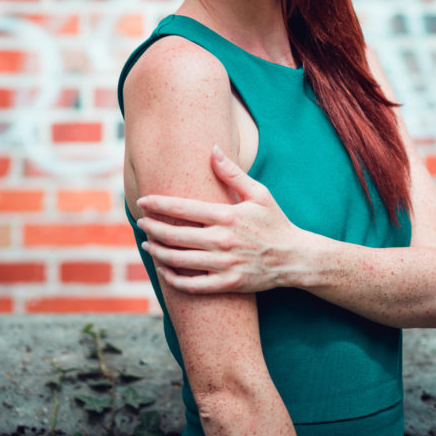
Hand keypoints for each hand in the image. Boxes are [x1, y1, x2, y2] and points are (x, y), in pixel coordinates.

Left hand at [136, 145, 300, 293]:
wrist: (295, 258)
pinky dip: (174, 279)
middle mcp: (223, 241)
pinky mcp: (228, 283)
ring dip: (158, 252)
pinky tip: (164, 271)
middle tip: (140, 223)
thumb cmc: (275, 222)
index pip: (183, 209)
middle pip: (175, 235)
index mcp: (227, 216)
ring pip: (179, 260)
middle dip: (152, 228)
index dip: (158, 205)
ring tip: (147, 244)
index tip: (143, 201)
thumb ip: (233, 173)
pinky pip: (193, 285)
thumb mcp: (259, 193)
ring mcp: (224, 264)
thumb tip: (213, 149)